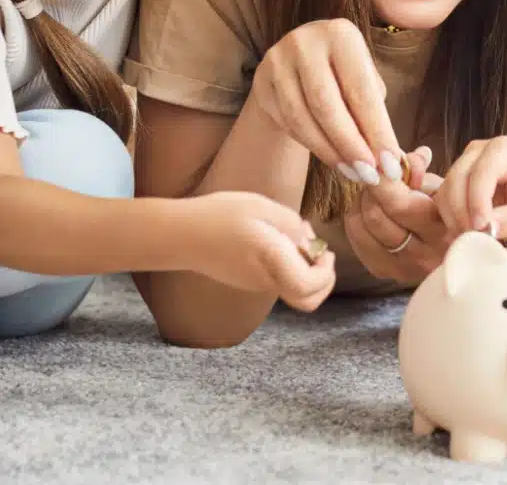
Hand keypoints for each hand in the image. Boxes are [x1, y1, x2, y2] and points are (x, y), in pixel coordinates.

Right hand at [188, 191, 336, 311]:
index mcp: (271, 259)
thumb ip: (292, 224)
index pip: (308, 286)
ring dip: (306, 270)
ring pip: (294, 290)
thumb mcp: (261, 207)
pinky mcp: (248, 282)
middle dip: (323, 281)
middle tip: (322, 255)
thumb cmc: (219, 215)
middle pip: (307, 300)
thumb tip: (311, 241)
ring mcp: (256, 284)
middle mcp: (266, 279)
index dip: (326, 273)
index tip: (325, 252)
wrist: (181, 235)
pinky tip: (277, 242)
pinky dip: (289, 268)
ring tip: (295, 238)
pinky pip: (278, 281)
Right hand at [251, 18, 404, 185]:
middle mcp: (304, 43)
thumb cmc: (345, 74)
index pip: (361, 91)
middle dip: (351, 146)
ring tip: (354, 173)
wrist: (300, 61)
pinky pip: (287, 123)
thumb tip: (392, 159)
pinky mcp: (261, 83)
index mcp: (340, 35)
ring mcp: (277, 62)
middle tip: (370, 175)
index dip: (377, 131)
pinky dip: (313, 146)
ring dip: (331, 152)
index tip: (391, 165)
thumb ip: (376, 112)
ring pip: (302, 118)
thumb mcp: (365, 80)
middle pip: (327, 105)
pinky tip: (333, 160)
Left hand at [342, 147, 452, 284]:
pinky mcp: (384, 272)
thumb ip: (418, 169)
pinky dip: (357, 220)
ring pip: (361, 227)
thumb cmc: (446, 208)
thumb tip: (397, 158)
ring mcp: (402, 269)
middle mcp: (424, 256)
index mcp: (443, 231)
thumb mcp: (440, 184)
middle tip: (378, 178)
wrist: (453, 246)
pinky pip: (355, 240)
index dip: (382, 180)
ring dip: (362, 203)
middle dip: (371, 190)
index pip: (399, 205)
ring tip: (375, 195)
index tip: (377, 163)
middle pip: (375, 216)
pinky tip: (371, 212)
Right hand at [435, 136, 506, 243]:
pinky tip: (467, 235)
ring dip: (454, 219)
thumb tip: (485, 228)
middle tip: (475, 240)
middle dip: (462, 213)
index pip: (481, 173)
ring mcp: (465, 165)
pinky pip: (443, 202)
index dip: (477, 203)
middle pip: (456, 179)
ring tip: (474, 240)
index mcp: (504, 149)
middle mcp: (480, 151)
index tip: (481, 230)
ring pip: (445, 192)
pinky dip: (451, 221)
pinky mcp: (457, 183)